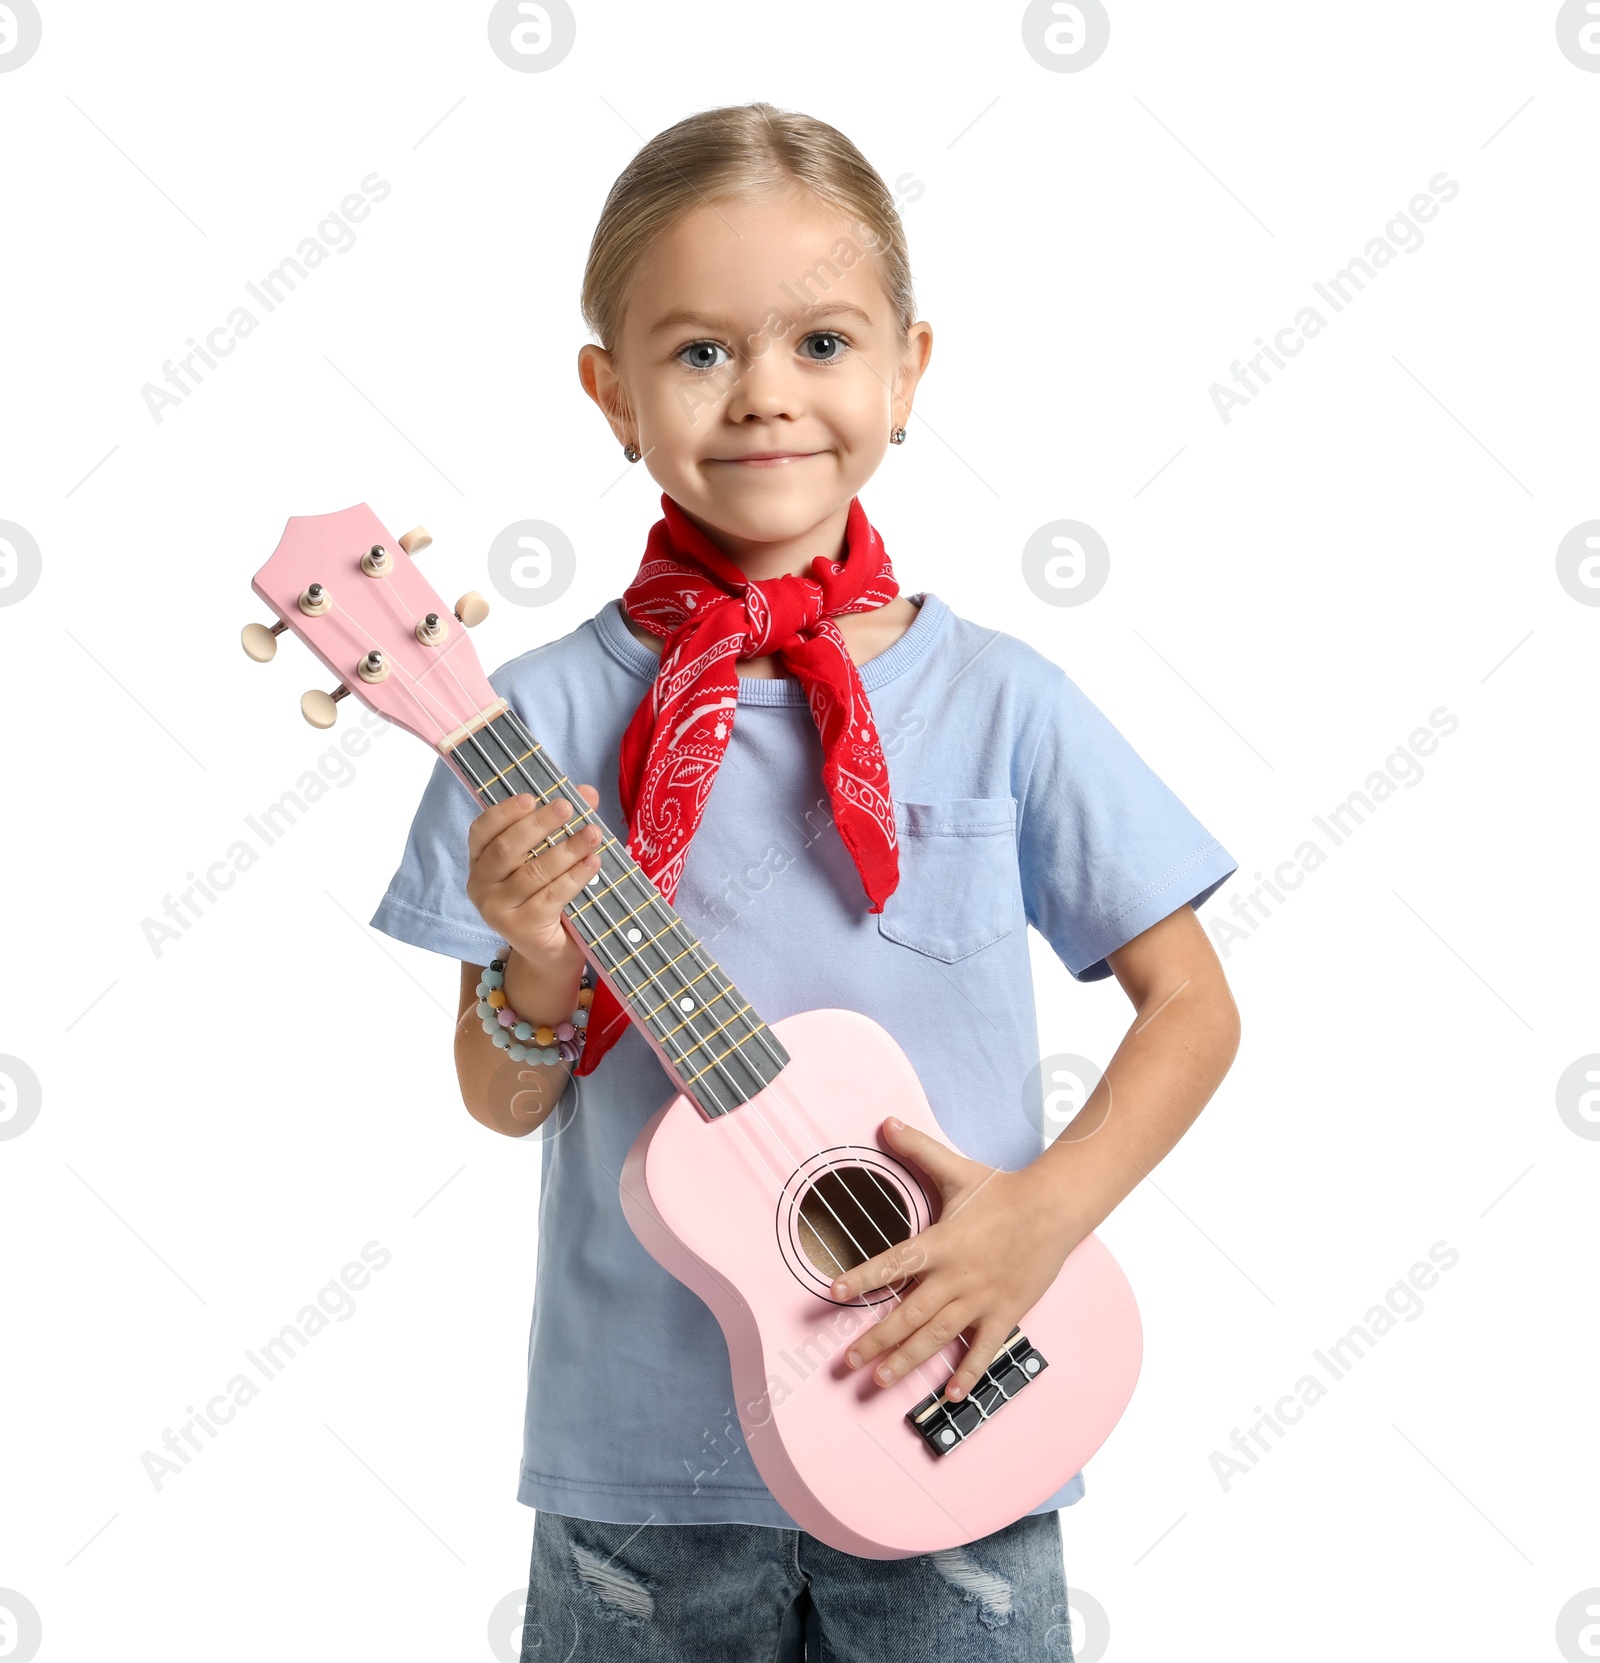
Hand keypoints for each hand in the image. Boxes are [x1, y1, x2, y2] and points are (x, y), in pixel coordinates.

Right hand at [465, 785, 601, 968]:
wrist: (550, 951)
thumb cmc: (546, 895)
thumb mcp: (548, 857)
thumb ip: (562, 824)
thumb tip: (587, 792)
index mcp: (480, 861)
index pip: (481, 829)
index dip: (504, 812)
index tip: (531, 797)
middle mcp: (481, 885)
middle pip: (507, 848)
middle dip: (540, 824)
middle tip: (567, 807)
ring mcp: (498, 910)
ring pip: (534, 872)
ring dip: (567, 849)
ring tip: (592, 833)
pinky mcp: (521, 929)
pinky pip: (551, 896)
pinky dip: (575, 877)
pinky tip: (593, 863)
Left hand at [830, 1117, 1077, 1402]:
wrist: (1053, 1208)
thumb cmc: (1001, 1190)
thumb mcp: (956, 1169)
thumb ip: (917, 1148)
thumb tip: (886, 1121)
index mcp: (940, 1243)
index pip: (893, 1263)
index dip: (862, 1278)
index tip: (832, 1293)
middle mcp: (956, 1276)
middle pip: (908, 1314)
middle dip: (875, 1340)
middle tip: (846, 1362)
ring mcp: (981, 1298)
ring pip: (937, 1336)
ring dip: (907, 1361)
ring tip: (880, 1381)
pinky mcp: (1005, 1313)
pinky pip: (983, 1349)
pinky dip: (967, 1373)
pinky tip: (949, 1395)